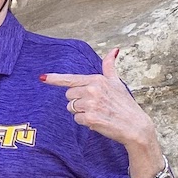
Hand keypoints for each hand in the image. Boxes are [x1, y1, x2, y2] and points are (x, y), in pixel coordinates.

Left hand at [41, 50, 157, 154]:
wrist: (135, 126)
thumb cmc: (125, 105)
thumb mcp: (117, 83)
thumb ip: (109, 67)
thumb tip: (114, 50)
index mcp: (97, 80)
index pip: (71, 79)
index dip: (55, 79)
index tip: (43, 77)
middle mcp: (92, 90)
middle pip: (69, 96)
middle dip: (78, 101)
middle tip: (95, 105)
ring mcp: (91, 104)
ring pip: (72, 108)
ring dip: (81, 112)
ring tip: (98, 113)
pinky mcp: (90, 119)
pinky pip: (77, 119)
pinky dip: (85, 122)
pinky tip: (98, 121)